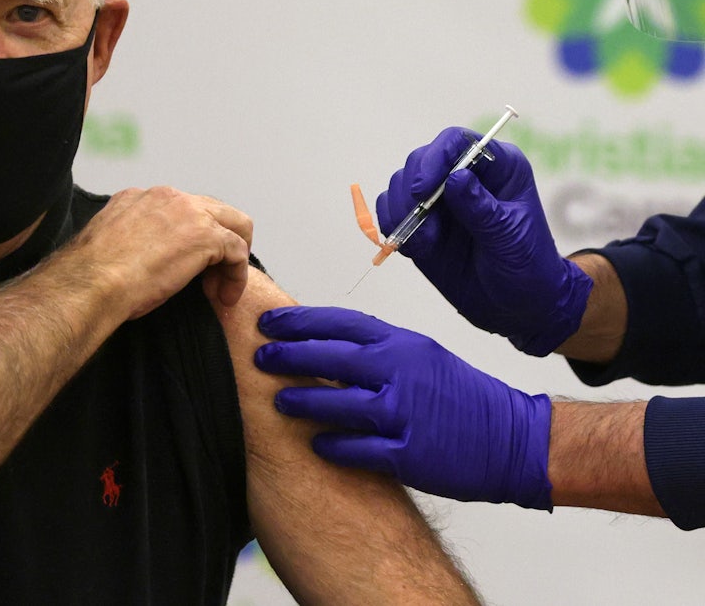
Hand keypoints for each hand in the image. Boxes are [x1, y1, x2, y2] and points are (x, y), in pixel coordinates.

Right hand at [76, 186, 252, 317]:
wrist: (92, 284)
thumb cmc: (93, 278)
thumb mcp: (111, 249)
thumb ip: (131, 243)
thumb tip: (142, 261)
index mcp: (138, 198)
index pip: (180, 209)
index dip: (189, 239)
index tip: (184, 266)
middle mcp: (166, 197)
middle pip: (213, 210)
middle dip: (218, 241)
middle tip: (211, 275)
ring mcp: (189, 212)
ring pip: (234, 225)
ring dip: (231, 259)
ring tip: (221, 289)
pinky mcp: (206, 235)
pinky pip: (237, 251)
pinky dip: (237, 275)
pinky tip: (224, 297)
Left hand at [254, 306, 552, 509]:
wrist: (516, 437)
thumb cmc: (462, 396)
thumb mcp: (421, 357)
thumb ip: (376, 350)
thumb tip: (321, 345)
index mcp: (403, 344)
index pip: (342, 322)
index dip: (301, 321)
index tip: (269, 322)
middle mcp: (403, 372)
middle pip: (334, 357)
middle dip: (290, 355)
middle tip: (260, 356)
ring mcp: (407, 413)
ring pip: (342, 402)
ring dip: (304, 401)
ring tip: (279, 401)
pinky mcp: (412, 455)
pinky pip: (362, 449)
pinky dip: (335, 446)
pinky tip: (315, 444)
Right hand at [376, 127, 591, 355]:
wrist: (517, 306)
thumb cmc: (526, 267)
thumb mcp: (509, 239)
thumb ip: (482, 209)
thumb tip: (455, 178)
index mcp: (496, 168)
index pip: (456, 142)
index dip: (435, 158)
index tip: (423, 190)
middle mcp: (463, 177)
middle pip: (420, 160)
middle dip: (410, 191)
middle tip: (419, 223)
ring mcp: (439, 201)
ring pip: (400, 185)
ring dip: (401, 213)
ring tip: (423, 245)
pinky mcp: (420, 224)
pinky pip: (390, 212)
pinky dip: (392, 227)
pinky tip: (413, 249)